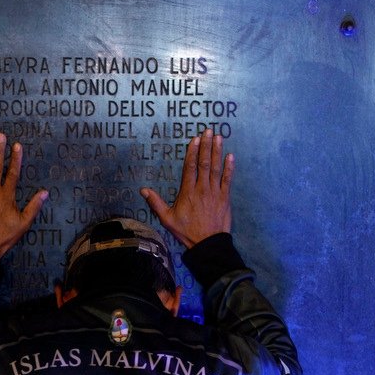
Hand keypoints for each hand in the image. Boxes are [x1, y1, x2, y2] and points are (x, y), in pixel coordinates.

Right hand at [140, 130, 233, 248]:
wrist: (207, 244)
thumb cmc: (187, 232)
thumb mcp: (167, 219)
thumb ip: (156, 203)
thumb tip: (143, 190)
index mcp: (188, 192)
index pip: (190, 167)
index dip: (193, 152)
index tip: (195, 139)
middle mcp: (202, 189)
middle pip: (204, 163)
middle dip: (206, 146)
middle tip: (208, 131)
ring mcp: (215, 193)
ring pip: (216, 169)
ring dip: (217, 152)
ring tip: (218, 137)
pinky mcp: (225, 198)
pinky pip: (228, 180)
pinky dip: (229, 168)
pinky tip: (231, 156)